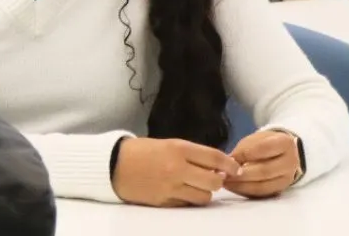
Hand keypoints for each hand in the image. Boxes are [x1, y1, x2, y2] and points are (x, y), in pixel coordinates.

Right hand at [111, 137, 240, 206]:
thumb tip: (217, 167)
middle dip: (218, 181)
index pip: (215, 158)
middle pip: (214, 181)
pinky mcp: (164, 202)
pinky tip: (182, 192)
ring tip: (195, 186)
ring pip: (204, 197)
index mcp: (179, 149)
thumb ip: (192, 155)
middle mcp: (177, 168)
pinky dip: (189, 200)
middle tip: (214, 178)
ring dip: (204, 192)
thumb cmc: (142, 151)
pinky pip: (187, 204)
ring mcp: (170, 187)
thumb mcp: (169, 144)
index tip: (235, 168)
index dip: (230, 165)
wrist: (113, 165)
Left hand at [225, 130, 301, 198]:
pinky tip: (233, 187)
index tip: (229, 158)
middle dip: (241, 174)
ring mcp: (288, 178)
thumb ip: (243, 150)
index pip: (264, 149)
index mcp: (285, 143)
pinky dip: (245, 191)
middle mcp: (291, 162)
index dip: (245, 154)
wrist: (280, 153)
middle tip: (224, 174)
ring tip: (225, 182)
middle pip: (264, 171)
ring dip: (241, 185)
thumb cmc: (263, 144)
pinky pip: (262, 193)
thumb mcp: (254, 140)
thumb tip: (229, 163)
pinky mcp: (280, 190)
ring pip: (263, 185)